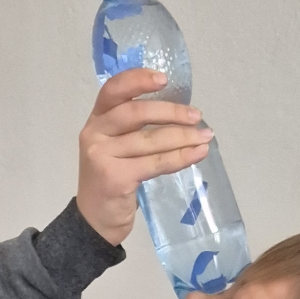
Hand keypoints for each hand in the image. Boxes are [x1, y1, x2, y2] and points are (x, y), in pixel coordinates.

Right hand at [77, 69, 210, 244]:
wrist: (95, 220)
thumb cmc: (112, 178)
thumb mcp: (115, 147)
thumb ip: (135, 128)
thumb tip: (181, 114)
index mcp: (96, 120)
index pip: (113, 91)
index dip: (138, 80)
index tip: (164, 78)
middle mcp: (94, 134)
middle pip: (135, 114)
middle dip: (171, 113)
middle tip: (197, 116)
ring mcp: (101, 156)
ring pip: (150, 140)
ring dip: (183, 137)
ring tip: (205, 137)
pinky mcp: (114, 177)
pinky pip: (155, 163)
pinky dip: (180, 157)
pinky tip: (197, 154)